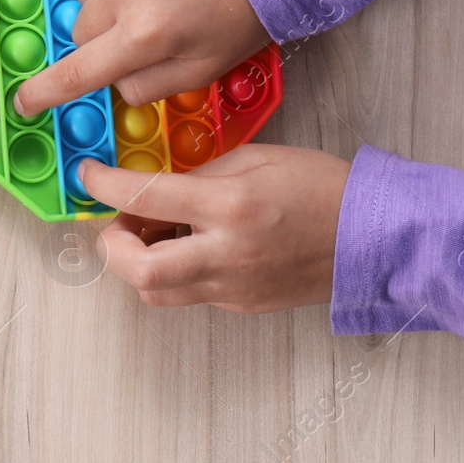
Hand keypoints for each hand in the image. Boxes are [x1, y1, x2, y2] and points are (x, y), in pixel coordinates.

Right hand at [14, 0, 270, 116]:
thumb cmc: (242, 8)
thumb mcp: (203, 68)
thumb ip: (148, 86)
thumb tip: (111, 84)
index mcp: (144, 37)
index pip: (77, 72)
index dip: (45, 91)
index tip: (24, 101)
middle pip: (80, 28)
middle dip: (103, 34)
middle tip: (143, 24)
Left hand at [81, 144, 349, 312]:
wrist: (374, 235)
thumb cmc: (321, 188)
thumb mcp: (254, 158)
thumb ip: (198, 174)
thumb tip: (153, 187)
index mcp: (231, 207)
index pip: (144, 198)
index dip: (103, 184)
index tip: (89, 174)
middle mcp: (227, 253)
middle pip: (138, 270)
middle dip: (112, 245)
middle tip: (118, 220)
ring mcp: (234, 286)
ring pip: (157, 291)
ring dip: (139, 261)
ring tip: (154, 231)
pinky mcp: (242, 304)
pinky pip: (189, 293)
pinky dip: (174, 270)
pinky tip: (189, 244)